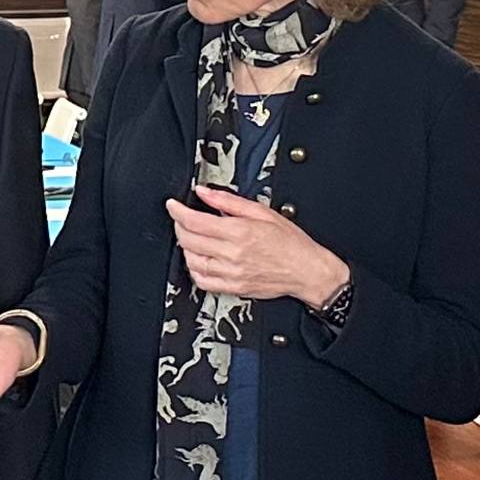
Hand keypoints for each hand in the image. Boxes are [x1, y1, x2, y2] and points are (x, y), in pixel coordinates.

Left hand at [167, 186, 348, 305]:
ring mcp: (232, 273)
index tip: (173, 205)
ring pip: (192, 261)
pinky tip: (198, 260)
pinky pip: (203, 281)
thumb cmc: (290, 242)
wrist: (306, 270)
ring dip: (185, 247)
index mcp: (239, 232)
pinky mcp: (233, 287)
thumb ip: (229, 201)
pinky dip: (194, 269)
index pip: (196, 221)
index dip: (178, 211)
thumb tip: (205, 192)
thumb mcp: (262, 212)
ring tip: (191, 238)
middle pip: (189, 240)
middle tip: (180, 218)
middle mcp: (233, 254)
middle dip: (179, 226)